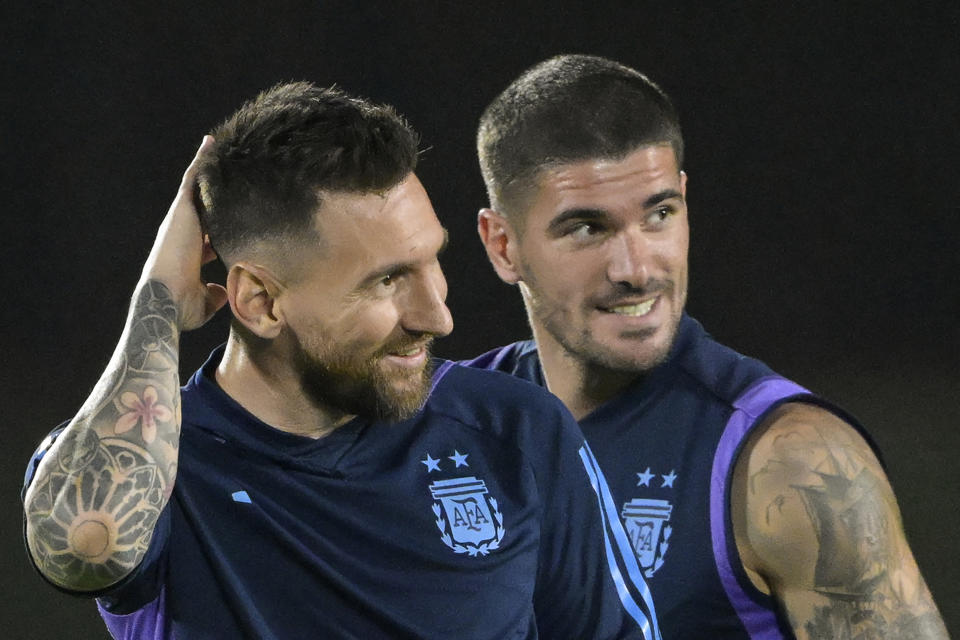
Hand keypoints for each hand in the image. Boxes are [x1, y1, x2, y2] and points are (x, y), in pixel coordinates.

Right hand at [139, 136, 227, 329]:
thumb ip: (217, 294)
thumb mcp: (206, 302)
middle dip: (219, 192)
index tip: (239, 218)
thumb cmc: (182, 307)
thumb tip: (227, 290)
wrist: (166, 301)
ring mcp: (183, 220)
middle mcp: (186, 233)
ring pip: (198, 187)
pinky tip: (211, 143)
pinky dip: (201, 161)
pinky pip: (193, 178)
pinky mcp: (182, 210)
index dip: (223, 226)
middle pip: (205, 206)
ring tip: (222, 146)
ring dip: (210, 168)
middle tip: (236, 173)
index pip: (210, 235)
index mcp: (192, 253)